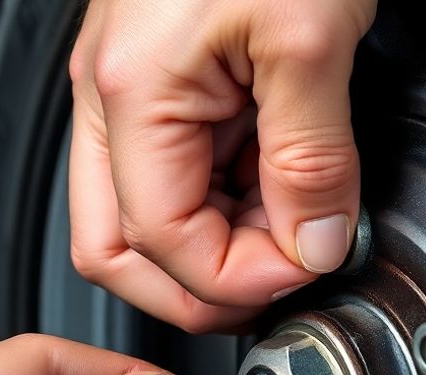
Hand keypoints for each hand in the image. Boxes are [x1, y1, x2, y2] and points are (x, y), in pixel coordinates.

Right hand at [69, 0, 377, 332]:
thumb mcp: (314, 36)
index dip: (239, 277)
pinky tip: (278, 183)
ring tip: (292, 221)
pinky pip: (171, 173)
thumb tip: (316, 245)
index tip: (306, 266)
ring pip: (143, 219)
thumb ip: (314, 158)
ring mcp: (124, 90)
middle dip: (203, 287)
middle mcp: (108, 96)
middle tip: (283, 279)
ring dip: (217, 242)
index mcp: (133, 92)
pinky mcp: (156, 78)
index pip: (165, 243)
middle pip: (121, 252)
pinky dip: (224, 198)